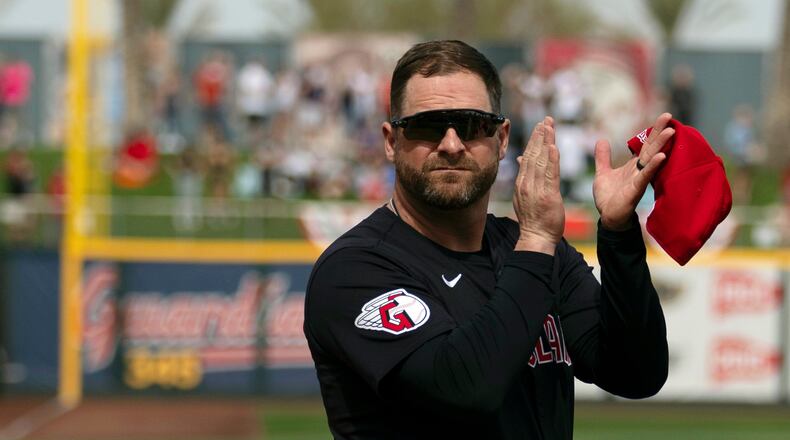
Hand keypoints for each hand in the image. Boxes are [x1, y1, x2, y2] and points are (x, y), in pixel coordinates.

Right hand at [513, 116, 564, 253]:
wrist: (536, 237)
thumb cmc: (534, 218)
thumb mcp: (525, 195)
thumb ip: (525, 176)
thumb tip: (522, 159)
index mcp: (522, 182)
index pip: (528, 156)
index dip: (535, 140)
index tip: (540, 126)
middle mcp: (527, 183)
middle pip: (534, 154)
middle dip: (540, 136)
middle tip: (546, 120)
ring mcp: (536, 189)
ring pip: (541, 161)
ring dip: (546, 142)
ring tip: (550, 127)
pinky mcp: (548, 195)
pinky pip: (550, 174)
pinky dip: (552, 159)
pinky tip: (554, 147)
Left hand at [593, 112, 674, 229]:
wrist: (608, 217)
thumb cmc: (608, 197)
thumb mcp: (603, 172)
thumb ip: (603, 157)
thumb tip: (601, 140)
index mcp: (632, 165)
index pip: (644, 144)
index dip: (652, 131)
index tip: (664, 116)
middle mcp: (639, 170)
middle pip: (650, 147)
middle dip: (659, 132)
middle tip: (669, 115)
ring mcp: (639, 179)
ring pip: (651, 159)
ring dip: (661, 145)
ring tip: (671, 131)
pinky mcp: (636, 190)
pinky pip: (645, 176)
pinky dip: (653, 166)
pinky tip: (661, 156)